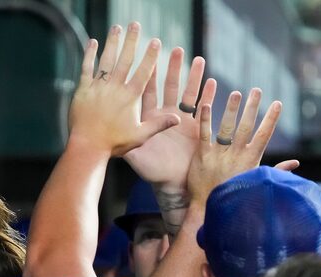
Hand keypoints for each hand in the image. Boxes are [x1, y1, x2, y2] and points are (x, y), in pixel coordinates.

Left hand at [68, 23, 179, 156]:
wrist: (87, 146)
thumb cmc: (114, 143)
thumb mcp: (140, 136)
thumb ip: (158, 125)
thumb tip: (178, 119)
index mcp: (131, 97)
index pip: (144, 72)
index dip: (150, 56)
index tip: (156, 42)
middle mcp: (115, 87)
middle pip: (125, 59)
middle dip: (131, 40)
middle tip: (135, 24)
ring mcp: (99, 87)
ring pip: (107, 59)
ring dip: (112, 42)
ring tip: (117, 27)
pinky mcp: (83, 89)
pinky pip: (86, 68)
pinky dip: (89, 54)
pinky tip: (92, 42)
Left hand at [124, 48, 216, 188]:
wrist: (171, 183)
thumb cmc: (151, 170)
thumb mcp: (135, 154)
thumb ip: (124, 138)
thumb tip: (107, 128)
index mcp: (150, 117)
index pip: (149, 91)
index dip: (150, 74)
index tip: (150, 57)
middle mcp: (166, 115)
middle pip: (170, 86)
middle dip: (174, 68)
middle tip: (177, 49)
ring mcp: (183, 121)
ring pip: (189, 94)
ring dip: (194, 77)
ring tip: (199, 60)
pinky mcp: (196, 128)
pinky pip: (204, 109)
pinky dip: (209, 96)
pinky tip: (213, 83)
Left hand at [188, 88, 283, 203]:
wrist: (209, 209)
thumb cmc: (234, 195)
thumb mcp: (256, 182)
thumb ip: (276, 171)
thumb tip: (296, 164)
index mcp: (251, 161)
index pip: (264, 136)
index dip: (271, 119)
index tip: (277, 103)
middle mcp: (236, 155)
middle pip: (246, 127)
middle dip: (252, 108)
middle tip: (256, 90)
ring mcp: (219, 155)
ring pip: (226, 128)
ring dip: (231, 109)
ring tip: (236, 93)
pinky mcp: (202, 156)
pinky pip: (204, 135)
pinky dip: (205, 120)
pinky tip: (205, 104)